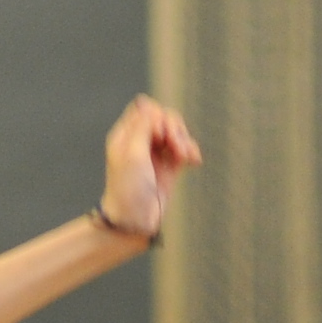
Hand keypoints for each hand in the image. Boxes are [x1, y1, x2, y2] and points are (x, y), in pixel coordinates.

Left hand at [100, 96, 202, 238]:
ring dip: (185, 140)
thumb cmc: (128, 188)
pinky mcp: (171, 165)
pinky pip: (185, 148)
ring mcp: (157, 152)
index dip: (156, 116)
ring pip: (177, 131)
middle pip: (164, 117)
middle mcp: (141, 140)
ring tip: (186, 156)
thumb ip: (142, 127)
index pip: (145, 109)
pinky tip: (194, 162)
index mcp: (126, 134)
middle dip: (174, 128)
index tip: (158, 133)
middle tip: (175, 146)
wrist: (135, 220)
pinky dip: (191, 151)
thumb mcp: (132, 154)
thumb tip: (147, 103)